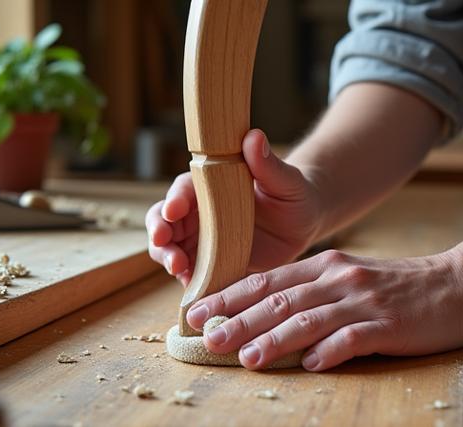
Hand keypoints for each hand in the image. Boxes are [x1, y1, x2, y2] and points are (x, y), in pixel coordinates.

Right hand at [145, 129, 322, 284]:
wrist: (302, 222)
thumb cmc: (293, 193)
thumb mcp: (284, 179)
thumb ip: (267, 163)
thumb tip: (253, 136)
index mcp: (210, 185)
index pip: (183, 189)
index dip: (174, 199)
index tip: (173, 210)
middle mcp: (200, 211)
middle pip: (165, 220)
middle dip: (159, 232)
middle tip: (163, 243)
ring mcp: (204, 239)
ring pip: (171, 248)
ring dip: (167, 257)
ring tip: (177, 269)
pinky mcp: (213, 263)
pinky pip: (193, 273)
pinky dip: (188, 280)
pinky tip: (191, 289)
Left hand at [185, 249, 462, 370]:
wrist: (458, 282)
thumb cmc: (398, 286)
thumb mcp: (350, 278)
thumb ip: (313, 293)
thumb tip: (270, 319)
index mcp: (326, 267)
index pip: (268, 281)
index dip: (231, 295)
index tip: (199, 310)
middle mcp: (339, 278)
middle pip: (280, 299)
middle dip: (239, 319)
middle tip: (207, 337)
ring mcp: (364, 300)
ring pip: (309, 319)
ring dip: (275, 338)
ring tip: (245, 357)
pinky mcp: (389, 324)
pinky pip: (354, 338)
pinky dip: (330, 350)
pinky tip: (310, 364)